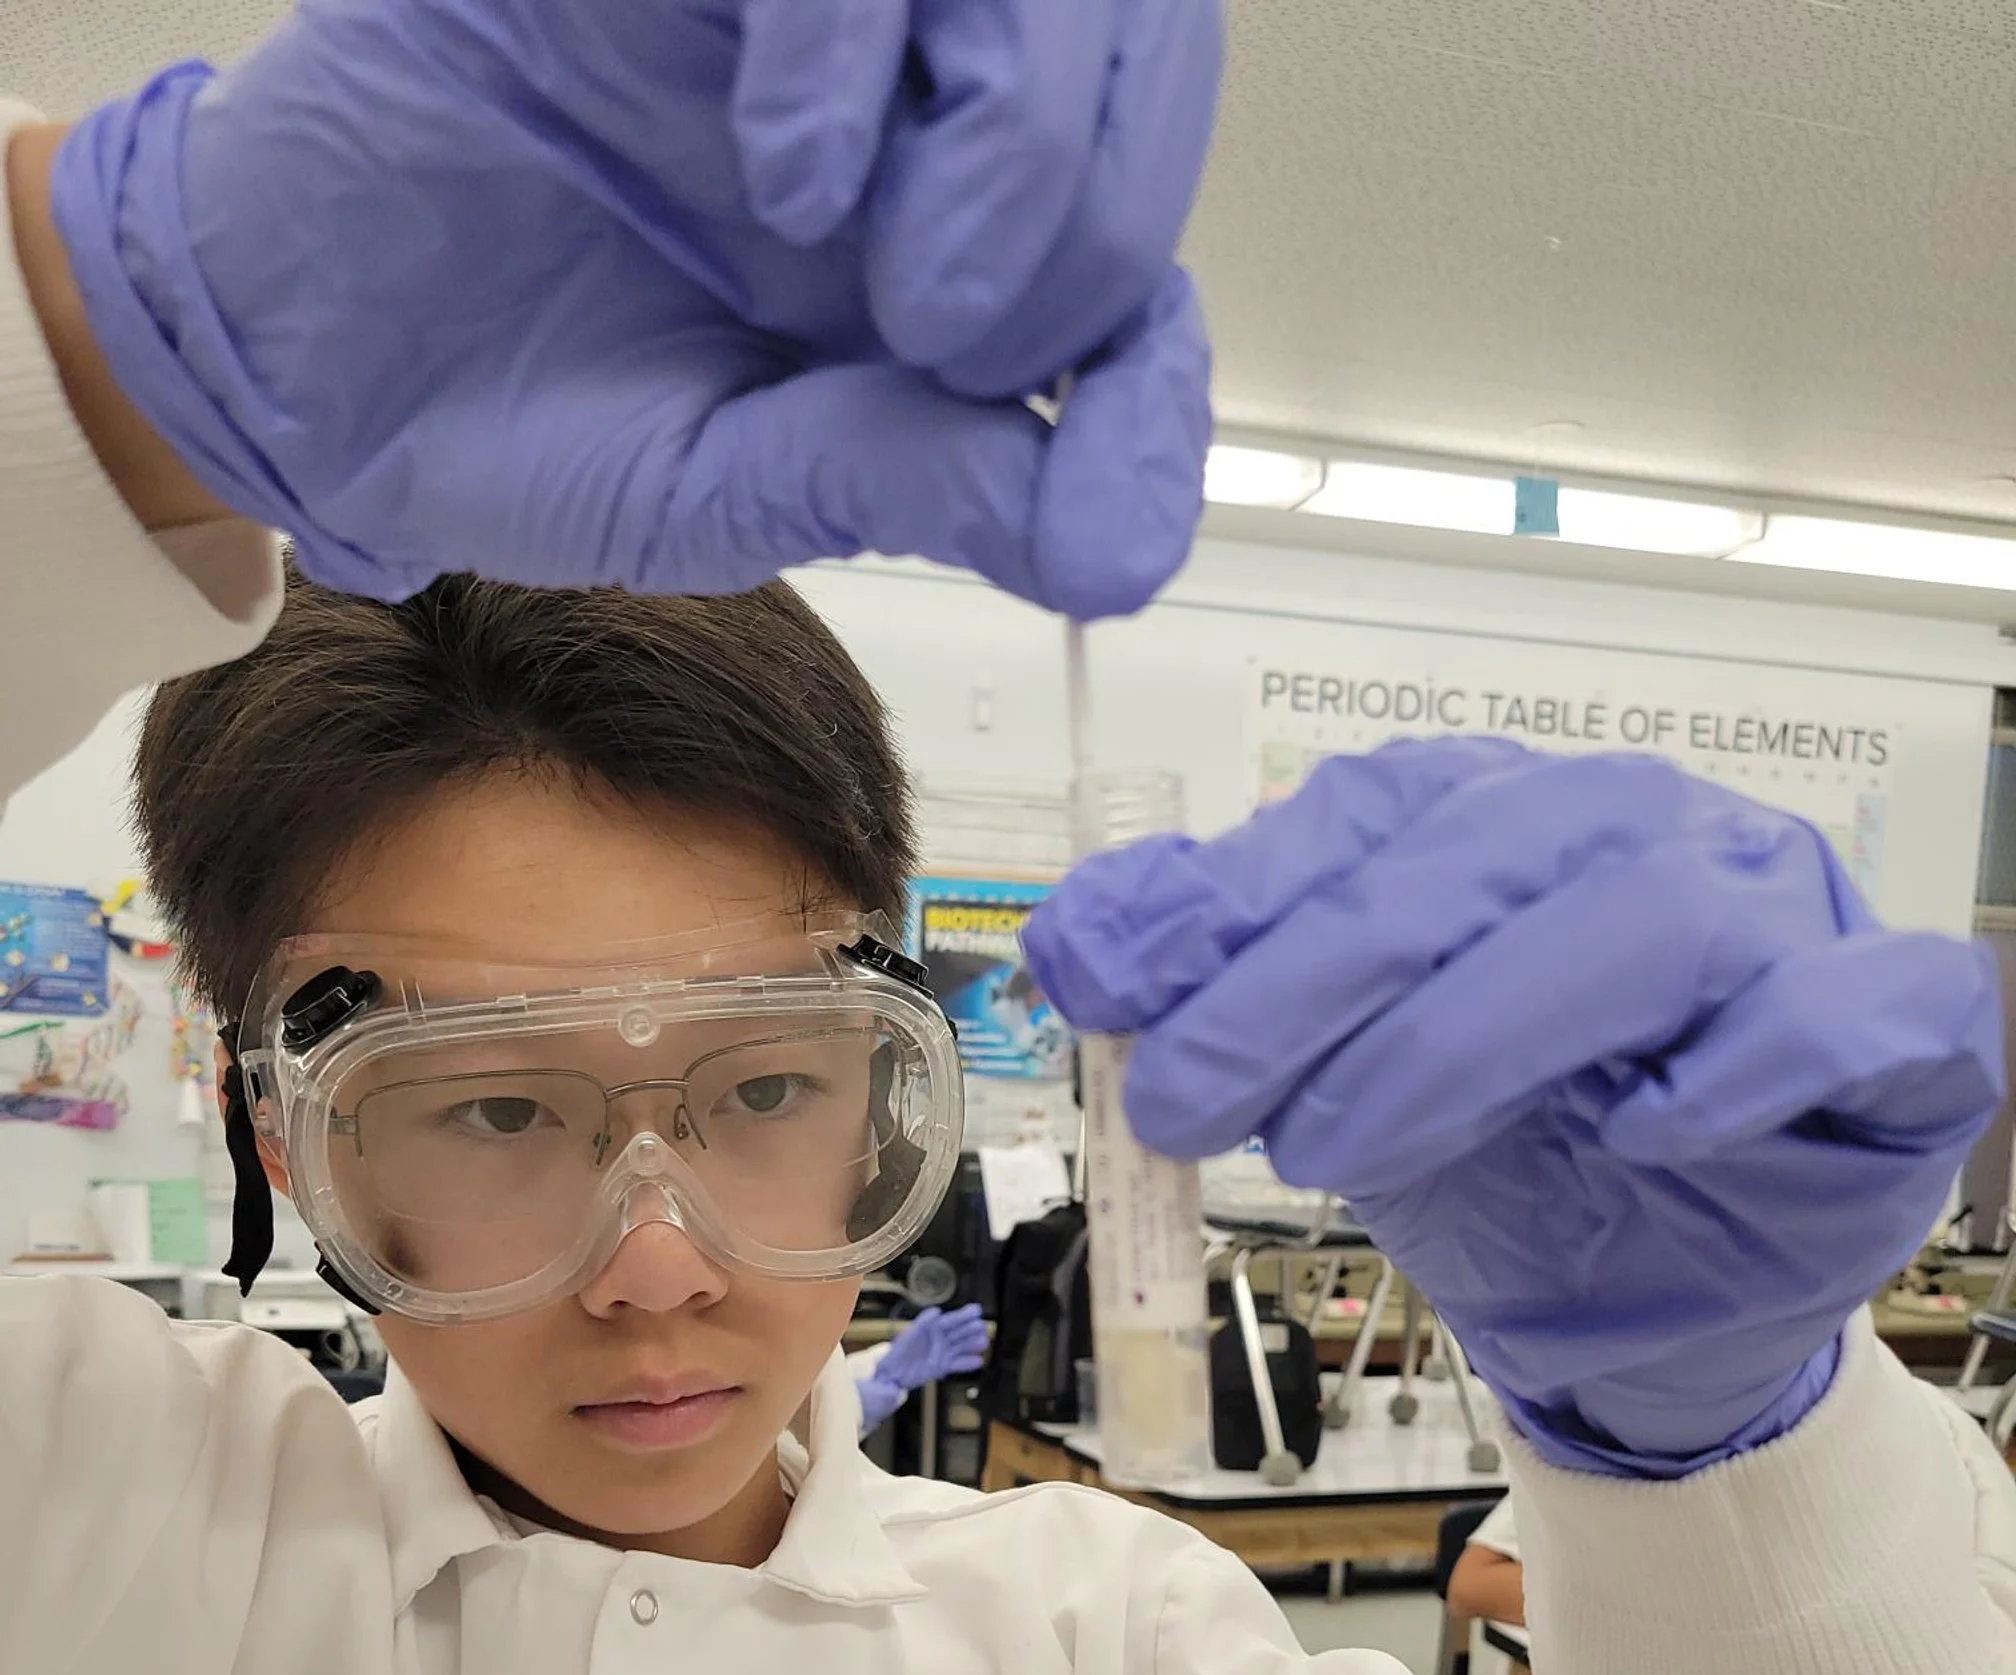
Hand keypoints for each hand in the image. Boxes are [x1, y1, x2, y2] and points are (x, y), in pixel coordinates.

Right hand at [50, 0, 1218, 610]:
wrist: (314, 338)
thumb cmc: (519, 409)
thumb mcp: (742, 486)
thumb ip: (926, 482)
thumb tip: (1113, 542)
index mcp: (933, 270)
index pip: (1132, 262)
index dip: (1156, 364)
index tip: (1117, 464)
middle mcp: (900, 125)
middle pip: (1125, 71)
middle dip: (1089, 226)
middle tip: (967, 340)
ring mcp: (805, 25)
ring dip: (1016, 130)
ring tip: (908, 277)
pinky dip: (845, 48)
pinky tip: (783, 174)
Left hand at [857, 1304, 990, 1436]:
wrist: (890, 1373)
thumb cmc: (898, 1351)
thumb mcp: (909, 1334)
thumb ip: (923, 1323)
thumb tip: (937, 1312)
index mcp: (931, 1328)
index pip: (950, 1320)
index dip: (963, 1316)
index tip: (977, 1310)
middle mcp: (939, 1340)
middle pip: (958, 1333)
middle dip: (971, 1330)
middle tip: (983, 1326)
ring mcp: (942, 1353)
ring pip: (961, 1348)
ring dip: (972, 1345)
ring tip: (984, 1343)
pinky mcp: (941, 1367)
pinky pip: (957, 1364)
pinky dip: (968, 1364)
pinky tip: (979, 1361)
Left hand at [1024, 739, 2002, 1473]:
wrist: (1650, 1307)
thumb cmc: (1510, 1168)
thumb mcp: (1335, 1080)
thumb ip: (1224, 992)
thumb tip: (1082, 937)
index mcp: (1512, 829)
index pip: (1373, 818)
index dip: (1238, 903)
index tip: (1112, 995)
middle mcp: (1648, 843)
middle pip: (1491, 858)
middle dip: (1316, 980)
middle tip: (1196, 1101)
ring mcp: (1782, 925)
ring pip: (1650, 922)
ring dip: (1472, 1033)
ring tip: (1345, 1146)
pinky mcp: (1893, 1036)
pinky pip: (1852, 1012)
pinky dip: (1741, 1067)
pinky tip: (1640, 1134)